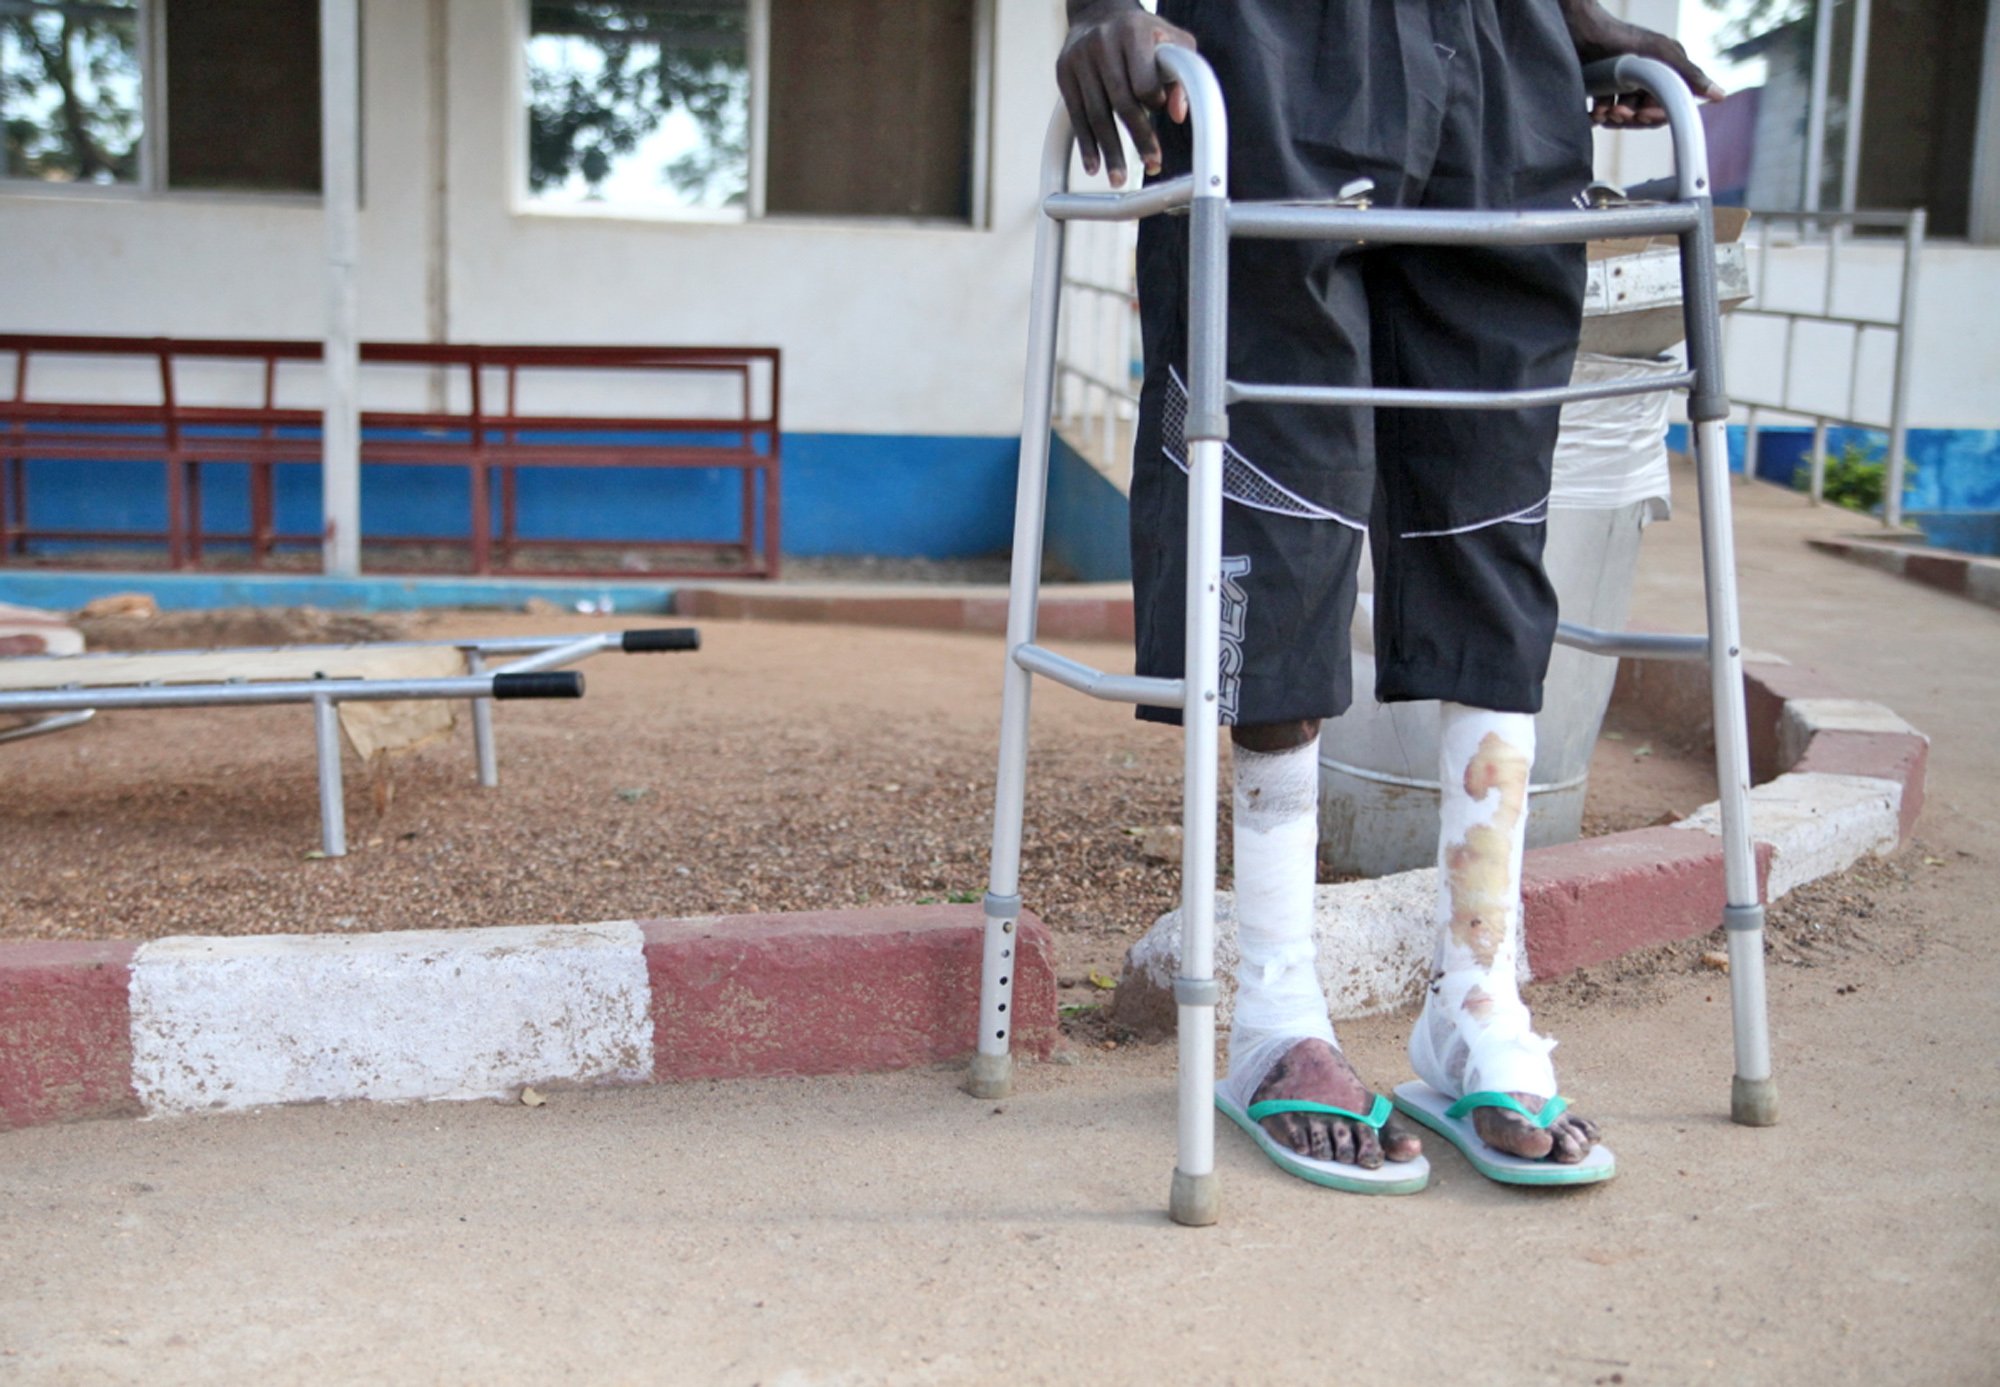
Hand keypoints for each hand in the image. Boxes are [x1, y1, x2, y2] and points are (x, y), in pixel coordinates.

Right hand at [1056, 0, 1197, 185]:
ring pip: (1096, 114)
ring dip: (1109, 150)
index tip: (1161, 115)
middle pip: (1121, 102)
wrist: (1097, 11)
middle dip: (1138, 138)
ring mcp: (1080, 59)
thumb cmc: (1141, 32)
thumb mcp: (1171, 42)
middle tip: (1151, 165)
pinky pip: (1076, 115)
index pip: (1145, 82)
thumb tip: (1178, 115)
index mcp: (1133, 32)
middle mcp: (1103, 44)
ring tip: (1118, 179)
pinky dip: (1086, 143)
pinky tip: (1094, 166)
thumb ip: (1182, 74)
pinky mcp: (1064, 72)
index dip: (1156, 103)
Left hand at [1559, 0, 1725, 127]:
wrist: (1578, 30)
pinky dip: (1600, 116)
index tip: (1642, 114)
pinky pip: (1606, 113)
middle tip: (1618, 111)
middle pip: (1646, 113)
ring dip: (1615, 118)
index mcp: (1667, 69)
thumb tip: (1720, 95)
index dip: (1657, 114)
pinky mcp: (1604, 89)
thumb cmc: (1620, 37)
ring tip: (1604, 111)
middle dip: (1633, 117)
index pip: (1669, 106)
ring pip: (1625, 116)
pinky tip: (1594, 113)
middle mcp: (1648, 78)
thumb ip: (1688, 74)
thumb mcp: (1659, 54)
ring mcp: (1625, 84)